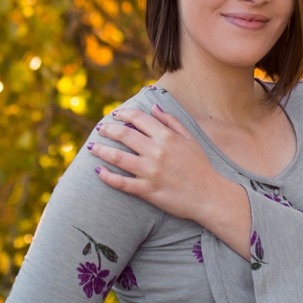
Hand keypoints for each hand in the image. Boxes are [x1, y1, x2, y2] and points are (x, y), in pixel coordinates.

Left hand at [88, 108, 243, 237]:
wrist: (210, 196)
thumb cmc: (201, 166)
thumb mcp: (190, 139)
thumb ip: (171, 121)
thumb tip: (154, 106)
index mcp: (167, 137)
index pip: (138, 118)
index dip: (123, 114)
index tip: (114, 114)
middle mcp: (157, 152)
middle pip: (124, 135)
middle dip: (107, 130)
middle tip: (99, 129)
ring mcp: (151, 172)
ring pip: (118, 158)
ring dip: (101, 150)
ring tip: (92, 147)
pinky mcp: (148, 190)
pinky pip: (122, 183)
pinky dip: (107, 177)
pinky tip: (99, 171)